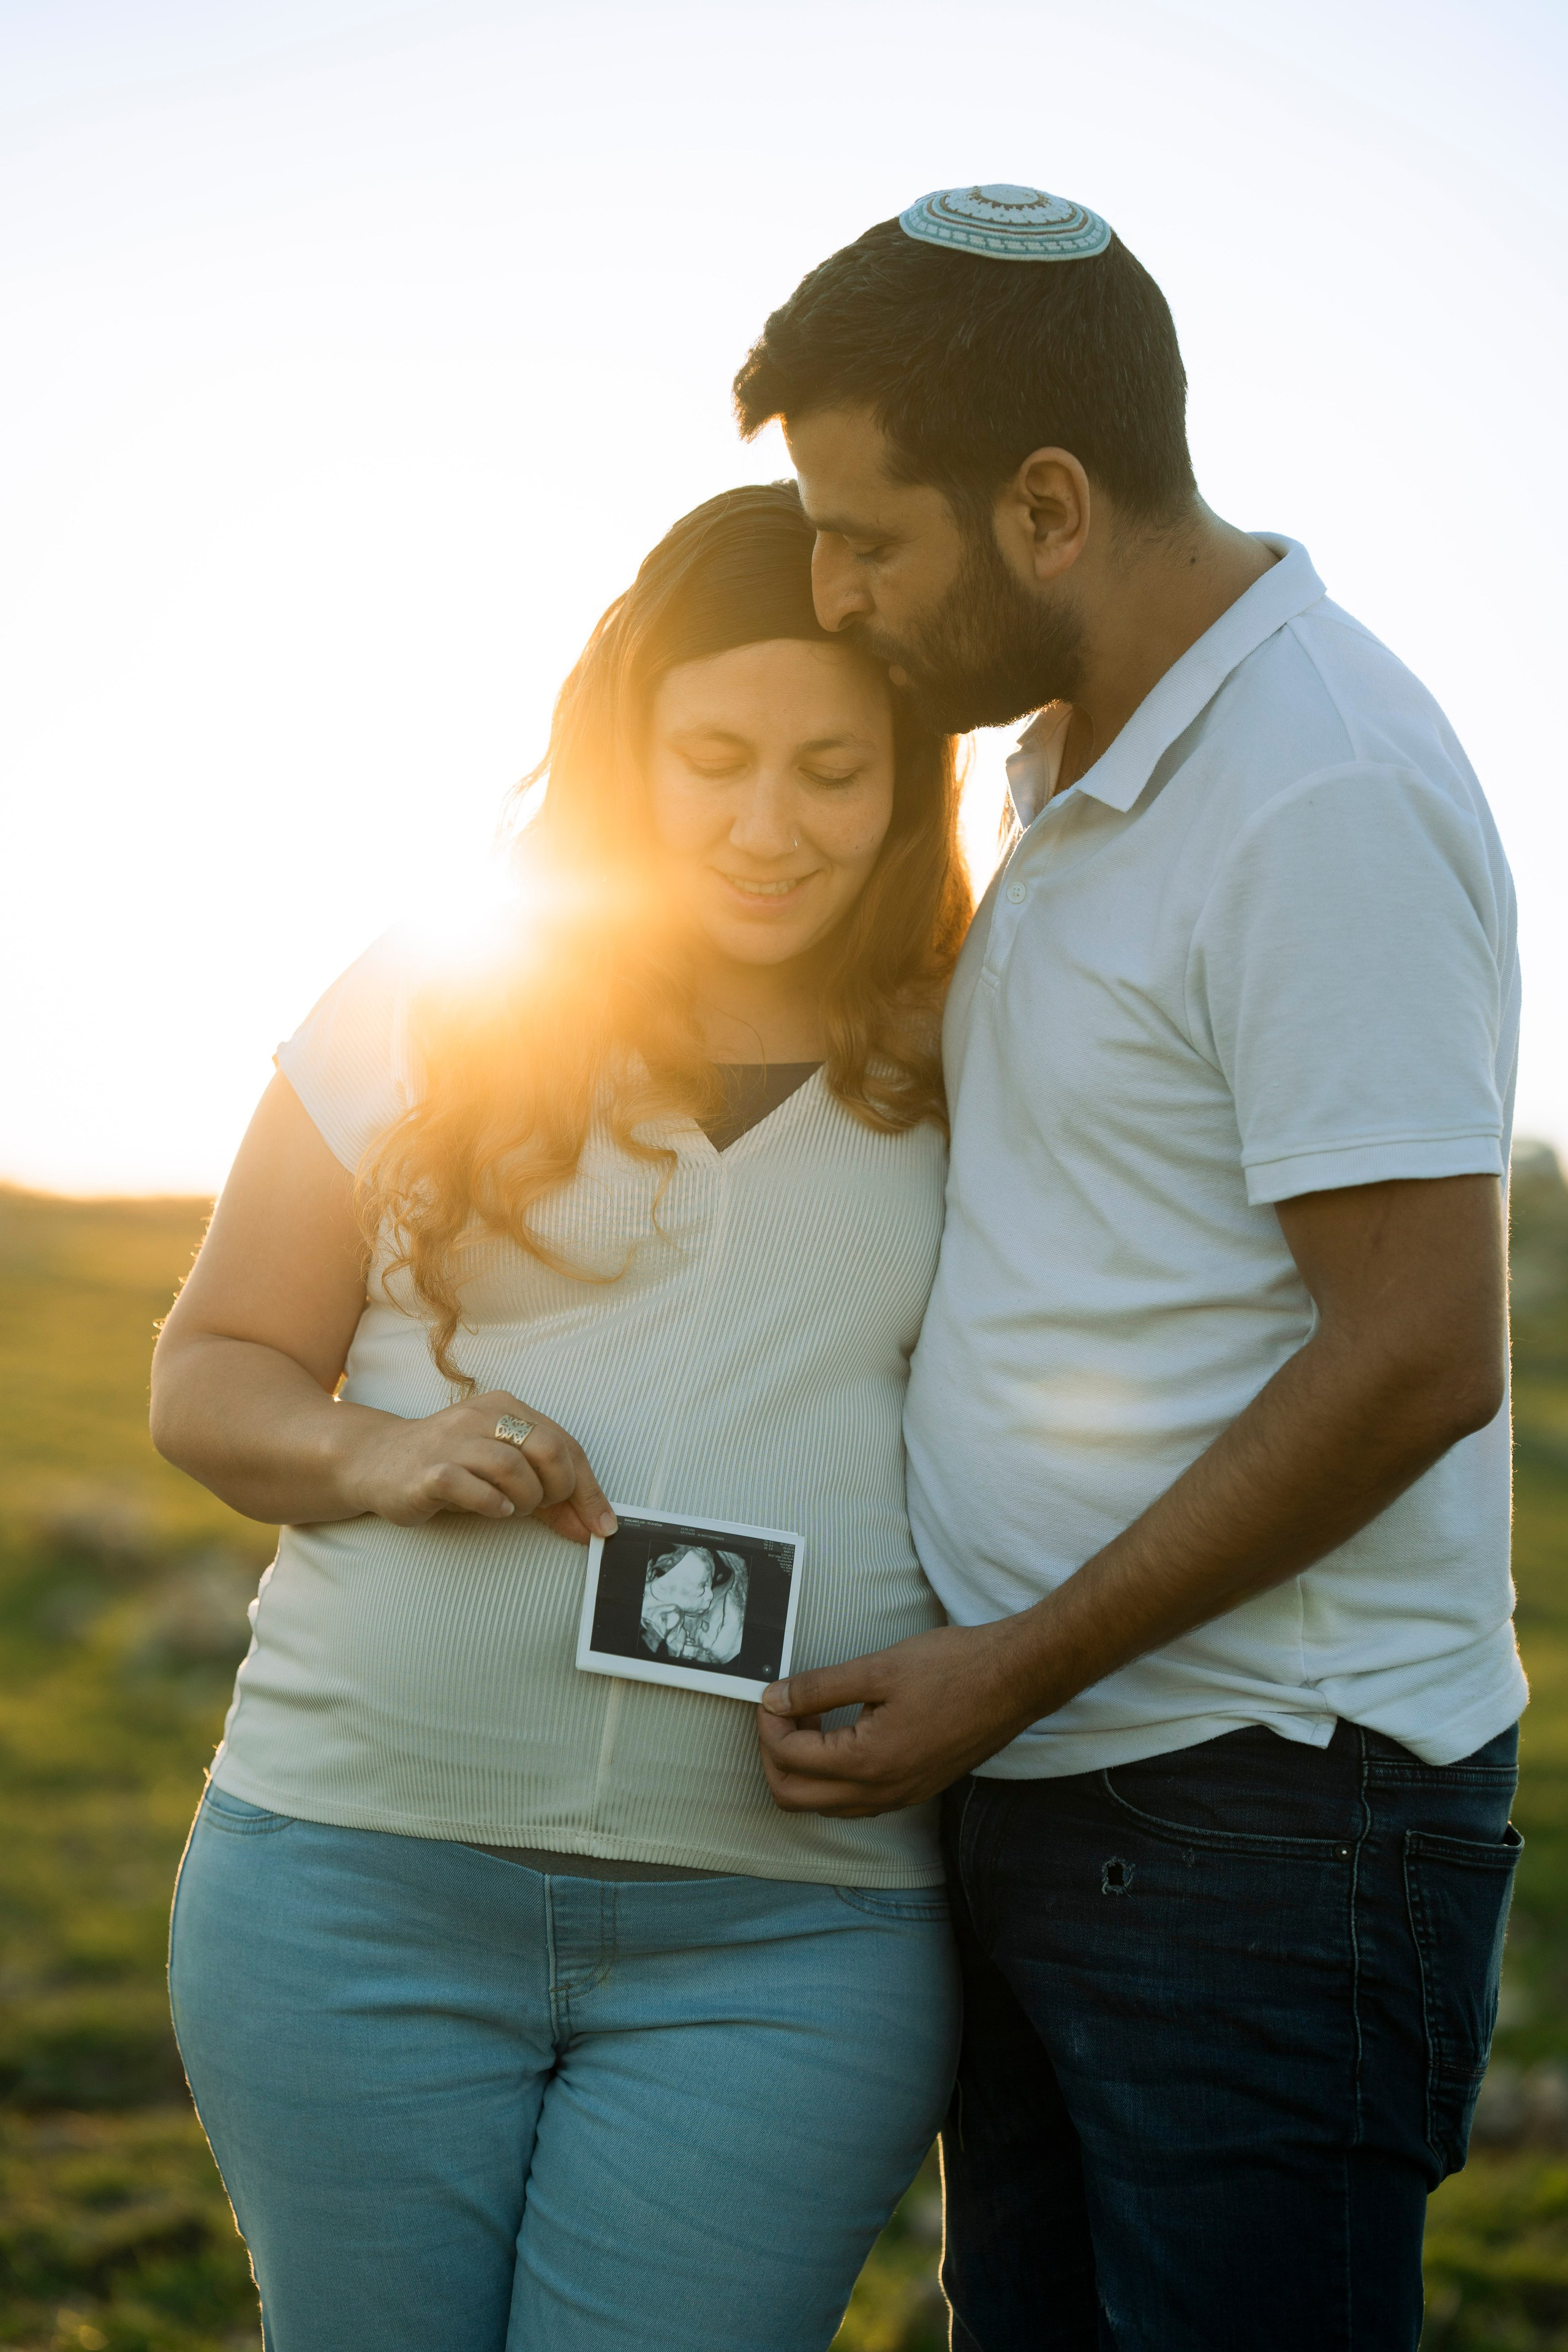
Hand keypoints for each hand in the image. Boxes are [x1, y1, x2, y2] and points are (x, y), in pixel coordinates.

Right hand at [344, 1387, 616, 1543]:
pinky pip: (471, 1485)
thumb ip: (548, 1496)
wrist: (377, 1462)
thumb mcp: (503, 1474)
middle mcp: (482, 1416)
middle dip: (557, 1489)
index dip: (589, 1489)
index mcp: (507, 1408)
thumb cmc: (449, 1467)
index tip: (603, 1526)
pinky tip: (493, 1509)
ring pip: (512, 1466)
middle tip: (541, 1508)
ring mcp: (453, 1441)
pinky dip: (492, 1503)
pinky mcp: (429, 1469)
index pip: (566, 1445)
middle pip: (547, 1449)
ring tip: (511, 1509)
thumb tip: (593, 1526)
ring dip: (524, 1499)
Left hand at [756, 1619, 1043, 1816]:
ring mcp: (901, 1797)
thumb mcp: (878, 1668)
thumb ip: (818, 1687)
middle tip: (783, 1711)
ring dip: (804, 1768)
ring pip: (824, 1805)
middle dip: (775, 1754)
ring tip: (814, 1718)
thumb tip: (773, 1699)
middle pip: (794, 1798)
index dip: (769, 1722)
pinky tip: (844, 1733)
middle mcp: (882, 1793)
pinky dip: (834, 1776)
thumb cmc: (955, 1669)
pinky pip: (856, 1802)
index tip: (774, 1692)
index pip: (789, 1758)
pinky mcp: (915, 1790)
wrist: (1017, 1680)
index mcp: (868, 1763)